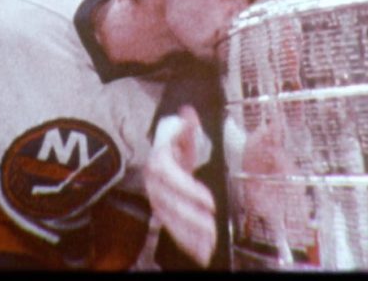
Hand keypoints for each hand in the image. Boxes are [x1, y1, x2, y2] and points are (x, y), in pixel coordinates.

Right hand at [144, 106, 216, 266]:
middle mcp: (154, 184)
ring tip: (210, 243)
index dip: (188, 189)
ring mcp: (157, 202)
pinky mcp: (162, 215)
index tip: (209, 200)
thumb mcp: (185, 138)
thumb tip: (188, 113)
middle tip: (212, 226)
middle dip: (191, 218)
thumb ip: (188, 128)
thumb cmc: (178, 151)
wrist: (163, 163)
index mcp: (160, 162)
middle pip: (169, 204)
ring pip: (170, 221)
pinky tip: (202, 253)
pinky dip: (186, 244)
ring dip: (189, 235)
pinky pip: (172, 232)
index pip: (169, 177)